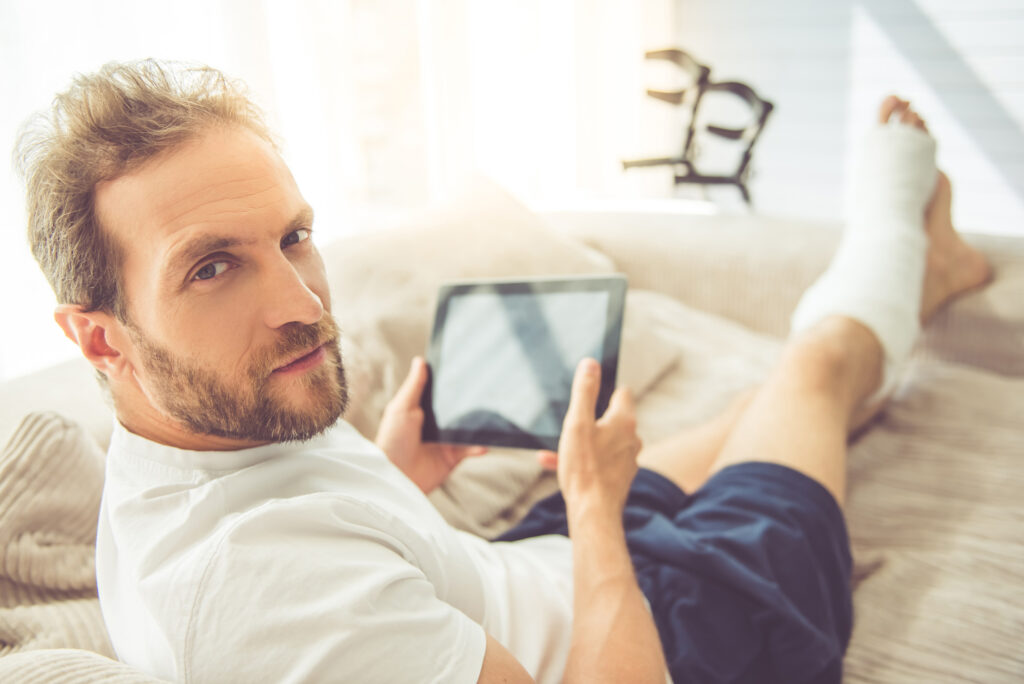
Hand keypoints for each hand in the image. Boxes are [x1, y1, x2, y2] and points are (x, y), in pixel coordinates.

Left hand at [375, 356, 487, 493]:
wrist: (396, 476)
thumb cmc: (393, 440)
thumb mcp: (401, 408)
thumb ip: (414, 386)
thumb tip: (420, 360)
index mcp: (422, 411)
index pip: (440, 394)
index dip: (451, 383)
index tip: (468, 368)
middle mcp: (435, 425)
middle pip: (456, 410)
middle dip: (470, 403)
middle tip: (488, 388)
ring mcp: (445, 441)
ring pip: (467, 429)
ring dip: (478, 424)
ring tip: (494, 413)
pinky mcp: (452, 458)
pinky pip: (470, 449)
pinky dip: (479, 445)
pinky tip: (486, 441)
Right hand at [537, 358, 640, 514]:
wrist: (593, 512)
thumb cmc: (585, 468)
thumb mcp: (577, 423)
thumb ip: (584, 392)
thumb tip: (591, 364)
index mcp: (624, 421)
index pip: (622, 393)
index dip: (605, 390)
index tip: (589, 392)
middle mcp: (631, 439)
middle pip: (612, 418)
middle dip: (589, 418)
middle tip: (570, 423)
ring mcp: (627, 459)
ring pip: (602, 442)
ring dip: (581, 441)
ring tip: (557, 448)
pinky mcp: (619, 477)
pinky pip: (598, 461)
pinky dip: (581, 460)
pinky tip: (555, 464)